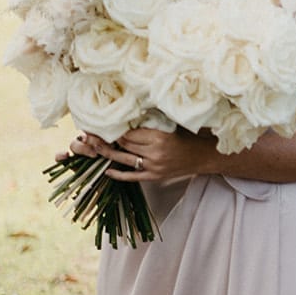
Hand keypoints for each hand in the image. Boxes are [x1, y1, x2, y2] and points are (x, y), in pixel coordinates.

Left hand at [71, 127, 201, 182]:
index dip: (114, 128)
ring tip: (93, 146)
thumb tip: (128, 117)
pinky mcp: (154, 176)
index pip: (130, 132)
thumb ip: (151, 124)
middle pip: (124, 144)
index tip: (102, 123)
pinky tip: (107, 170)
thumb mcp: (171, 127)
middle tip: (91, 133)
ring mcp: (154, 166)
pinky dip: (118, 174)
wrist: (204, 156)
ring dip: (107, 153)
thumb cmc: (189, 137)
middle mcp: (155, 152)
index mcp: (159, 137)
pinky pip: (132, 176)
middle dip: (107, 139)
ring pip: (124, 159)